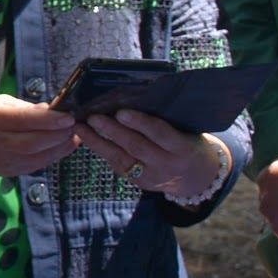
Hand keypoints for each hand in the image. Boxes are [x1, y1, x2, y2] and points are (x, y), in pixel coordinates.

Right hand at [0, 94, 79, 176]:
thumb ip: (24, 107)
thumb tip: (51, 109)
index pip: (25, 120)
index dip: (50, 119)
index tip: (69, 115)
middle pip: (36, 142)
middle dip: (61, 134)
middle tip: (76, 123)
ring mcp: (6, 161)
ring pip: (41, 157)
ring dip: (62, 146)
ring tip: (75, 134)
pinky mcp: (12, 172)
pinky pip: (39, 164)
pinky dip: (55, 155)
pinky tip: (65, 145)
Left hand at [80, 110, 224, 198]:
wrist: (196, 178)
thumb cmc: (187, 143)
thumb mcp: (186, 131)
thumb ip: (166, 119)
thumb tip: (135, 94)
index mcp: (183, 147)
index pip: (160, 133)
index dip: (140, 123)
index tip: (121, 112)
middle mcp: (166, 164)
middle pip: (137, 147)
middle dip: (113, 131)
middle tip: (93, 117)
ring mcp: (152, 177)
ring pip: (122, 159)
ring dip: (98, 142)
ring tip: (81, 127)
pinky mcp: (139, 183)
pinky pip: (118, 166)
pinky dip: (102, 151)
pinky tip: (87, 138)